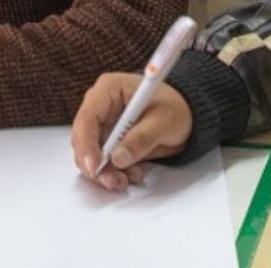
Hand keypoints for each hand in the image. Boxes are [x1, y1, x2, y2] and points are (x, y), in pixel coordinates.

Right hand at [70, 72, 192, 191]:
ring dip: (106, 172)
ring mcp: (104, 124)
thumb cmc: (175, 106)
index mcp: (109, 89)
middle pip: (84, 140)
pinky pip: (104, 161)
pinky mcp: (110, 140)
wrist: (187, 113)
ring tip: (127, 179)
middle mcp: (100, 106)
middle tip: (114, 180)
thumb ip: (141, 139)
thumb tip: (118, 158)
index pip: (87, 118)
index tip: (95, 166)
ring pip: (91, 155)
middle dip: (96, 164)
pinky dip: (115, 172)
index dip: (87, 145)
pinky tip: (133, 172)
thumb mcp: (163, 122)